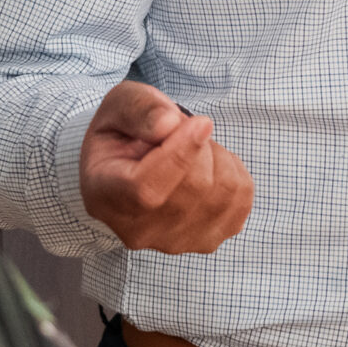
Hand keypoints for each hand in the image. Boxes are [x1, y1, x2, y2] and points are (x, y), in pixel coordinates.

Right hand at [79, 81, 253, 253]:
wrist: (130, 165)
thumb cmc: (124, 131)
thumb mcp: (119, 104)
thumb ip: (139, 109)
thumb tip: (169, 124)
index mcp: (105, 195)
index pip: (147, 189)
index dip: (181, 155)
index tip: (201, 122)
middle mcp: (137, 231)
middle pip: (194, 187)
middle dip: (200, 144)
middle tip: (182, 129)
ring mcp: (175, 243)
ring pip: (223, 192)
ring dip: (218, 156)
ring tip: (192, 149)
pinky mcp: (208, 241)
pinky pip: (242, 199)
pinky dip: (234, 172)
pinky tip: (207, 166)